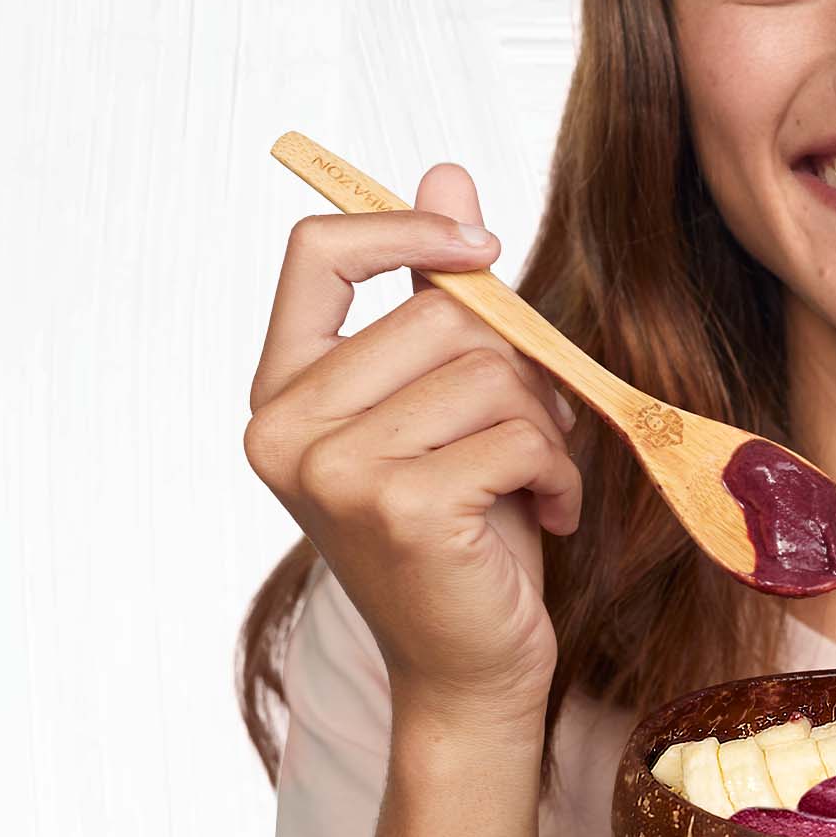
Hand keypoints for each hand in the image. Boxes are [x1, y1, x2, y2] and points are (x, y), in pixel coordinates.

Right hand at [241, 163, 580, 717]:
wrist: (466, 667)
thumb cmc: (459, 532)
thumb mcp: (443, 400)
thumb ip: (432, 292)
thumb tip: (447, 169)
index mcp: (279, 391)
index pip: (315, 252)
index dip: (404, 228)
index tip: (481, 249)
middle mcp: (284, 428)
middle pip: (437, 314)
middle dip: (514, 366)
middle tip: (527, 431)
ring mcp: (334, 471)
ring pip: (489, 373)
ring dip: (542, 425)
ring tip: (531, 479)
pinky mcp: (399, 509)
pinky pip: (518, 434)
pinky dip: (556, 471)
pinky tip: (546, 513)